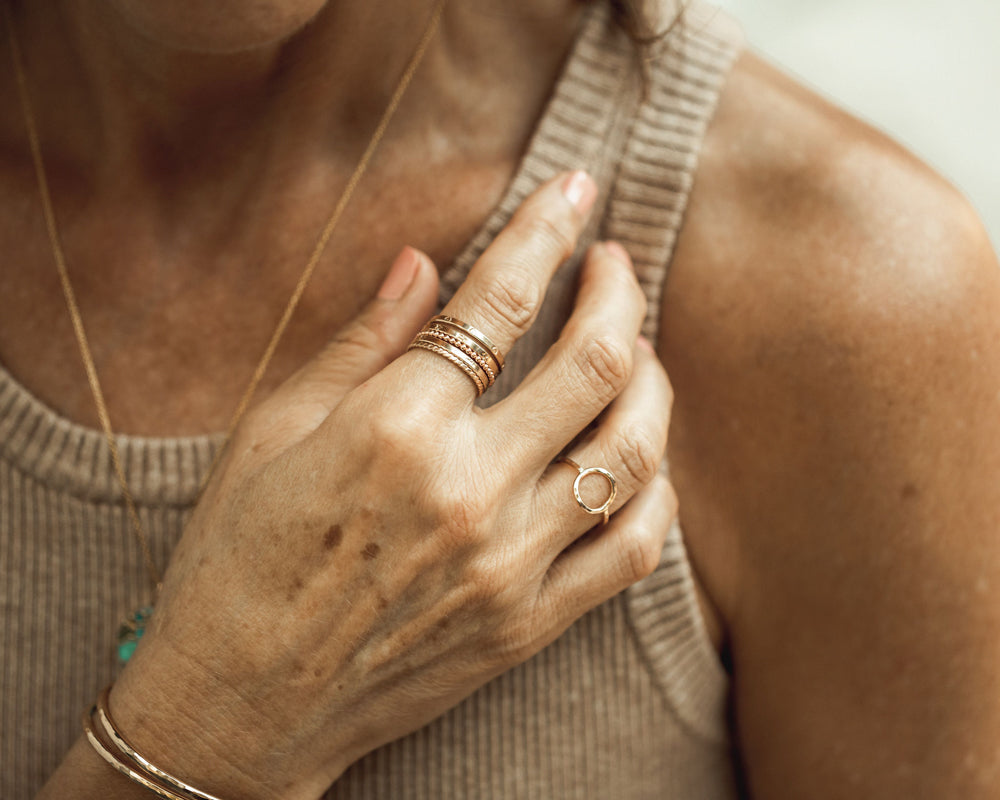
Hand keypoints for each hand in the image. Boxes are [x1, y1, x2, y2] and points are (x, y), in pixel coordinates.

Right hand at [111, 171, 676, 799]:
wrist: (241, 707)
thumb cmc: (238, 561)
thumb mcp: (272, 432)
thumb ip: (360, 340)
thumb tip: (422, 261)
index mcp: (396, 428)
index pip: (499, 301)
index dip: (545, 231)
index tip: (572, 190)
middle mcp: (470, 490)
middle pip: (595, 364)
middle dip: (618, 292)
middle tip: (613, 263)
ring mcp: (511, 562)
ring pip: (634, 449)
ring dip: (650, 380)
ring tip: (635, 350)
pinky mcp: (531, 623)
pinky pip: (635, 548)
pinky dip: (655, 487)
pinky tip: (640, 456)